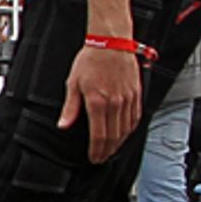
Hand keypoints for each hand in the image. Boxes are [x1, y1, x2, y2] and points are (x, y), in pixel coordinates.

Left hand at [60, 43, 143, 162]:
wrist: (111, 43)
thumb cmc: (91, 60)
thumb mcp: (73, 83)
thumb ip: (70, 108)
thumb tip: (63, 125)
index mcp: (98, 102)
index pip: (99, 136)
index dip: (96, 151)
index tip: (94, 158)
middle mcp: (115, 103)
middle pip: (113, 136)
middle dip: (107, 151)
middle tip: (102, 158)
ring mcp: (128, 99)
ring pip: (126, 130)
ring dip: (119, 143)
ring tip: (111, 150)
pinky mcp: (136, 94)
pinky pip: (135, 118)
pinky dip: (130, 130)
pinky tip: (125, 134)